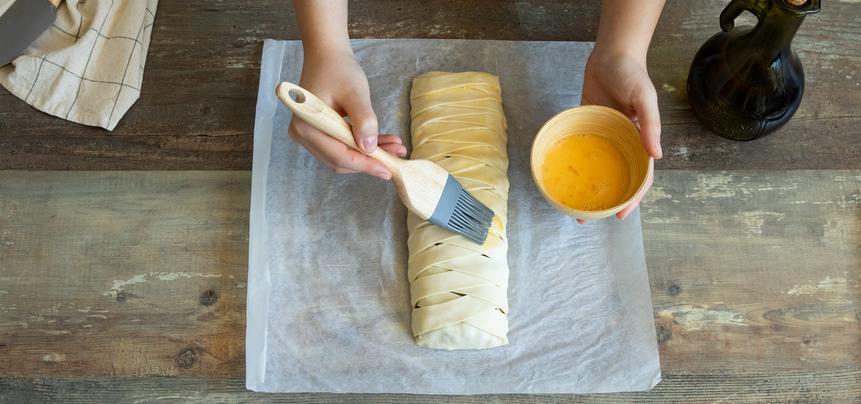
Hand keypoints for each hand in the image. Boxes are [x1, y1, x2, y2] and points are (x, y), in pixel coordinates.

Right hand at [288, 49, 406, 179]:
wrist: (327, 55)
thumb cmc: (339, 69)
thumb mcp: (355, 93)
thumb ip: (364, 120)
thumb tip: (370, 148)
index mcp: (307, 125)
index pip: (339, 155)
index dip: (365, 165)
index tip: (388, 170)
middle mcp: (302, 134)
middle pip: (339, 160)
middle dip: (369, 161)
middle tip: (397, 157)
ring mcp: (308, 135)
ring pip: (342, 155)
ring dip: (368, 155)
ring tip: (395, 148)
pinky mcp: (317, 133)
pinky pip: (341, 146)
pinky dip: (361, 147)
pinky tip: (383, 143)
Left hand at [580, 50, 660, 222]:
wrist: (611, 54)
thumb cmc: (632, 74)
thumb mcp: (645, 98)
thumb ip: (650, 125)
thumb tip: (656, 156)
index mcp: (640, 141)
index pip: (640, 178)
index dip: (633, 198)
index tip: (620, 215)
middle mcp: (622, 143)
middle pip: (616, 179)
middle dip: (605, 200)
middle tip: (586, 217)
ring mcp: (604, 137)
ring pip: (597, 169)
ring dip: (587, 187)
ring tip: (571, 204)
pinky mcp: (587, 127)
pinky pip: (581, 150)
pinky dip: (574, 164)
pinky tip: (562, 175)